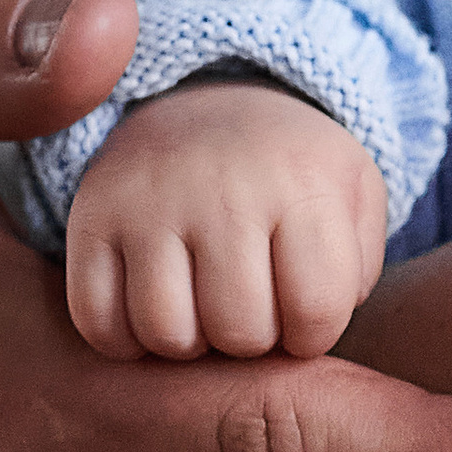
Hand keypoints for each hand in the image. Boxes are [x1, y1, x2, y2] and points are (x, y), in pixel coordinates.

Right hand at [65, 73, 385, 360]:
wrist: (208, 106)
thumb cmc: (292, 175)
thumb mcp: (353, 197)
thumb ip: (360, 266)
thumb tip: (314, 325)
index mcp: (303, 185)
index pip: (316, 311)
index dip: (312, 336)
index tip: (302, 317)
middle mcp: (223, 190)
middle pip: (239, 330)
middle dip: (253, 342)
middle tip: (251, 312)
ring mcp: (149, 202)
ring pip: (166, 332)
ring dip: (190, 345)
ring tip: (204, 314)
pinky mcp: (91, 217)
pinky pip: (98, 321)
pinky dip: (126, 340)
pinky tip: (153, 314)